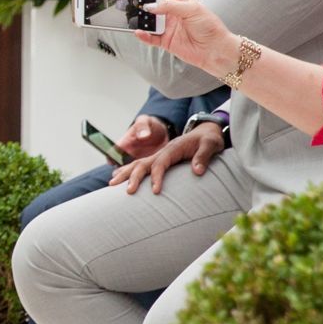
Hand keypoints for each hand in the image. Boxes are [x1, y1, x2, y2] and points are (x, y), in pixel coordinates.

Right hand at [110, 122, 224, 193]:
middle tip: (128, 192)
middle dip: (133, 177)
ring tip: (112, 184)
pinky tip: (119, 178)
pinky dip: (128, 170)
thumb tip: (197, 171)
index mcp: (173, 148)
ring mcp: (159, 154)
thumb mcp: (211, 145)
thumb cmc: (209, 139)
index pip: (161, 163)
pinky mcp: (159, 158)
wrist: (207, 131)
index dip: (157, 177)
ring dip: (125, 173)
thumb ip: (203, 156)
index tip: (155, 191)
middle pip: (143, 163)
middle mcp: (162, 151)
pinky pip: (141, 165)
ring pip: (138, 163)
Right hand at [137, 0, 238, 72]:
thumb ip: (170, 6)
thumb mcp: (192, 9)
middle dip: (146, 1)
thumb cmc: (209, 26)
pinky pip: (151, 38)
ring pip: (150, 21)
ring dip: (142, 19)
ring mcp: (169, 27)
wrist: (215, 49)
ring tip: (135, 16)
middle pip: (155, 3)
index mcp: (182, 0)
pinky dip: (144, 35)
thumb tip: (150, 7)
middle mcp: (174, 13)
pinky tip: (139, 32)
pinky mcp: (166, 41)